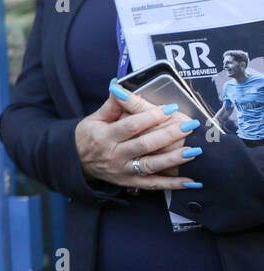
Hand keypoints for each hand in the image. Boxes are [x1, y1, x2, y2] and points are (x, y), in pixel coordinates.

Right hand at [73, 83, 200, 189]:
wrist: (77, 162)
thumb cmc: (89, 137)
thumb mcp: (95, 118)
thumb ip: (111, 104)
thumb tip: (118, 86)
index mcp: (105, 136)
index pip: (131, 126)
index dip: (151, 117)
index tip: (170, 108)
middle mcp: (114, 155)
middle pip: (144, 145)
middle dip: (168, 135)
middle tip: (189, 126)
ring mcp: (123, 171)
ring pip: (151, 165)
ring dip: (174, 159)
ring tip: (194, 151)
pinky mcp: (130, 183)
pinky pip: (154, 185)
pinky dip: (173, 185)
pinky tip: (191, 181)